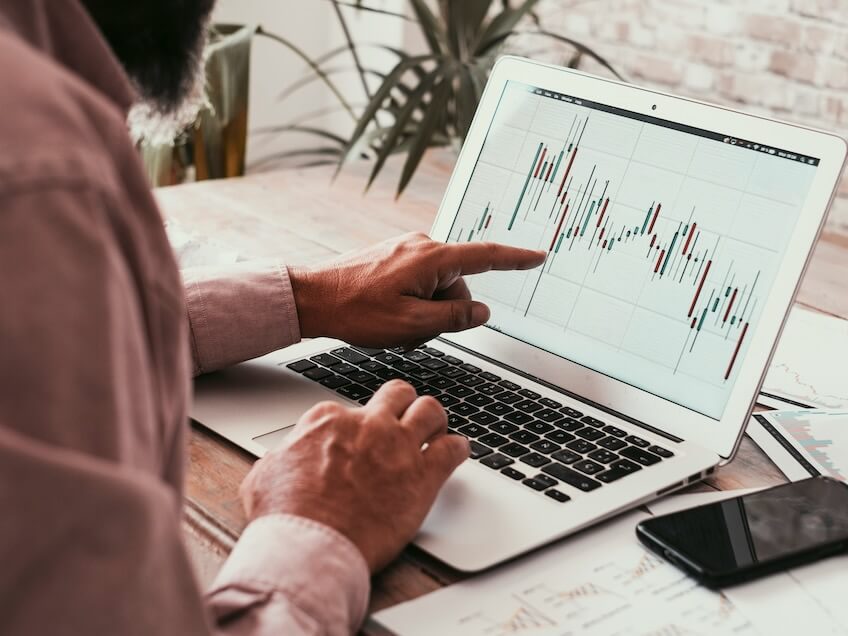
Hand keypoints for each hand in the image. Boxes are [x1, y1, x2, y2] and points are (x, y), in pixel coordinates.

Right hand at [239, 380, 468, 571]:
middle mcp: (368, 424)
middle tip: (404, 420)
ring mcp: (398, 446)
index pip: (350, 408)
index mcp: (329, 420)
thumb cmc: (284, 516)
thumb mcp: (265, 474)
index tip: (358, 440)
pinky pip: (454, 448)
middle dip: (402, 405)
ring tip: (435, 430)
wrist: (309, 546)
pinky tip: (456, 454)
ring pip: (430, 410)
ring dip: (434, 419)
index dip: (356, 426)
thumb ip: (283, 456)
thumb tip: (286, 457)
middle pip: (397, 394)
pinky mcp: (423, 475)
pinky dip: (458, 448)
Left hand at [289, 232, 545, 348]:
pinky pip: (419, 283)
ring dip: (426, 312)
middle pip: (458, 285)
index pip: (486, 256)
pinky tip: (389, 317)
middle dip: (444, 313)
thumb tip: (481, 311)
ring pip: (437, 288)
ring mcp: (406, 251)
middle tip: (412, 333)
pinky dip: (413, 304)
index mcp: (432, 258)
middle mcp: (422, 246)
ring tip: (395, 328)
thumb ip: (454, 318)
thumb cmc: (356, 311)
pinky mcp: (393, 258)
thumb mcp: (412, 325)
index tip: (538, 255)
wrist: (312, 298)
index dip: (516, 259)